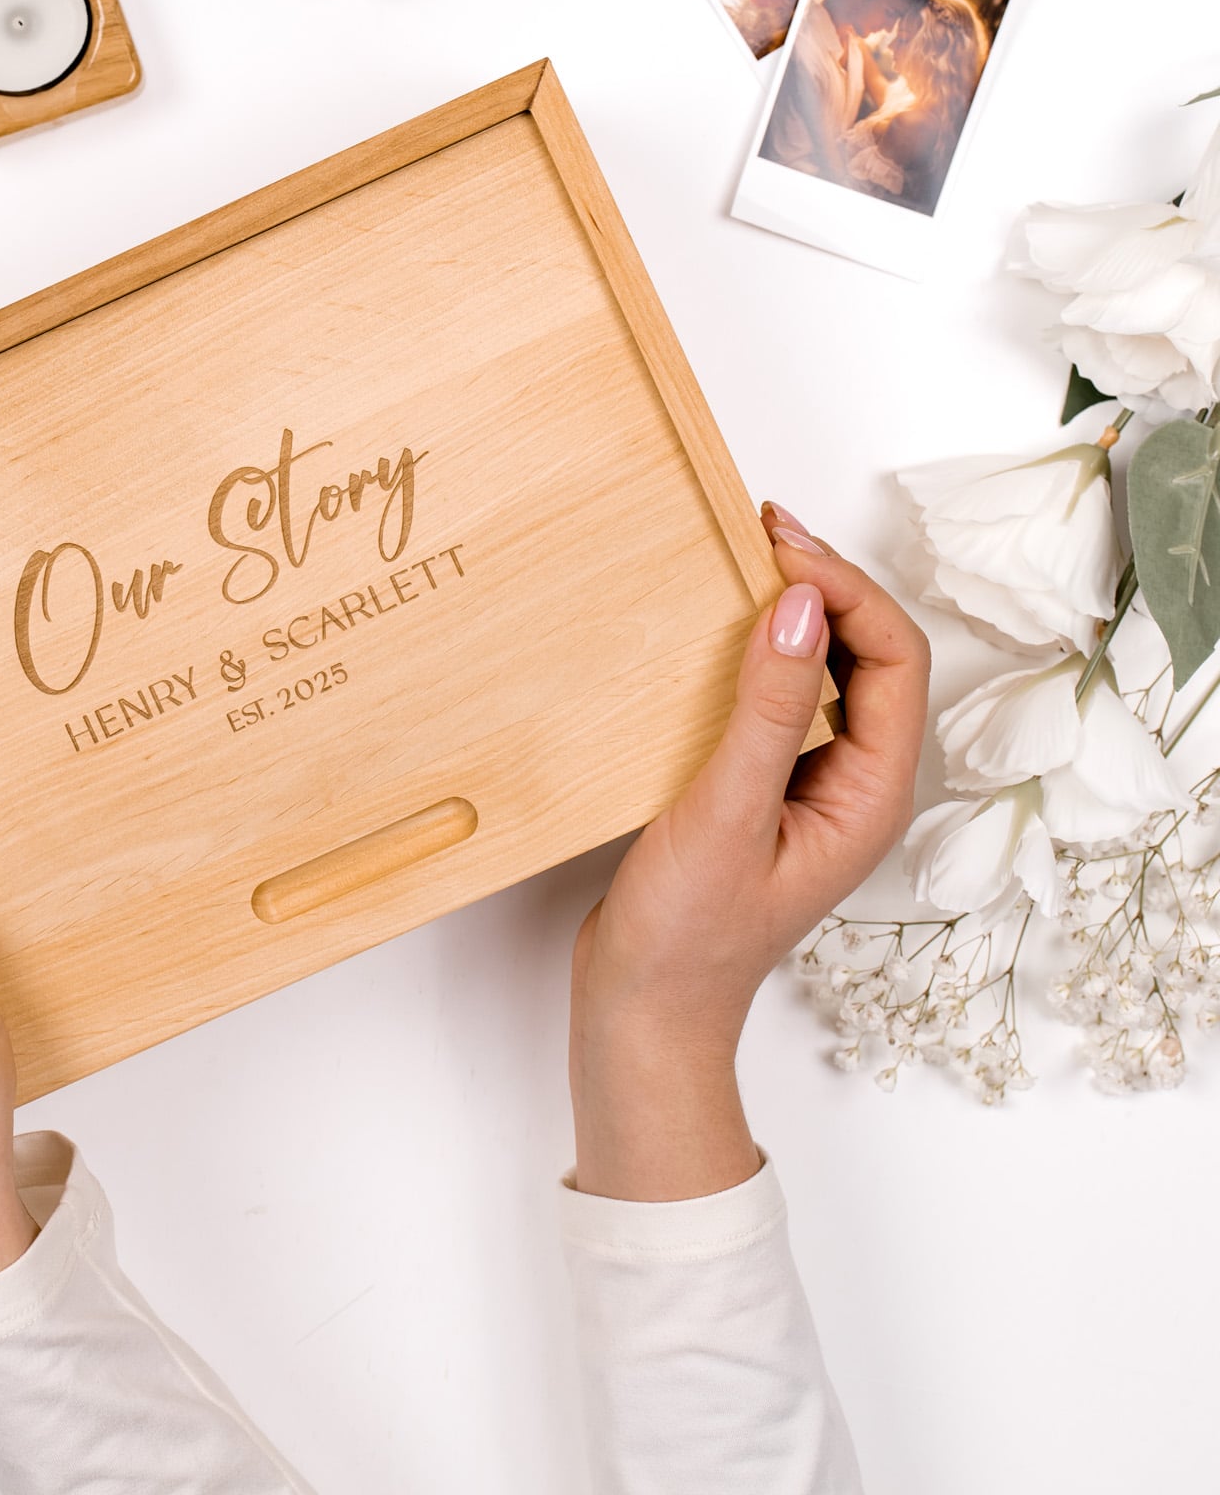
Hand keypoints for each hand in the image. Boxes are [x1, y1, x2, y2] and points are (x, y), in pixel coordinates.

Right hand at [569, 506, 928, 1199]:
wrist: (642, 1011)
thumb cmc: (687, 935)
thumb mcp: (724, 813)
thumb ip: (768, 709)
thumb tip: (800, 605)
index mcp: (872, 793)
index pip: (895, 657)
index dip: (847, 590)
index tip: (776, 551)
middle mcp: (855, 782)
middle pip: (872, 652)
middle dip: (825, 582)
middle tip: (758, 526)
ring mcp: (810, 784)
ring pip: (829, 668)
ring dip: (793, 608)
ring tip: (740, 554)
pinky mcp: (763, 785)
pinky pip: (781, 694)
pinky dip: (756, 646)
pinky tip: (711, 626)